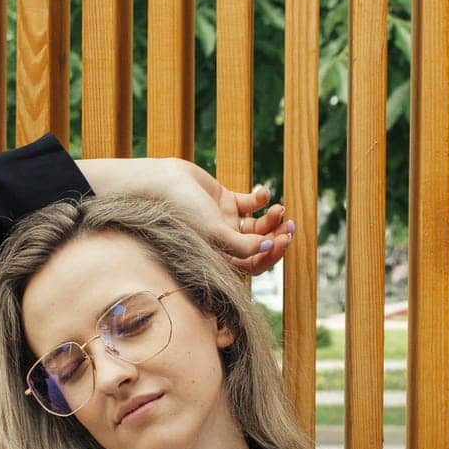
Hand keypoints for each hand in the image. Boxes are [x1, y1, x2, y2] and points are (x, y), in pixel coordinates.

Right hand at [157, 158, 293, 275]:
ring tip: (278, 208)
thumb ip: (242, 245)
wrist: (160, 184)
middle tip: (289, 226)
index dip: (271, 255)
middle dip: (276, 237)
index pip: (253, 265)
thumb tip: (269, 247)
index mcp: (220, 258)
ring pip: (257, 225)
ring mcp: (225, 222)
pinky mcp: (224, 201)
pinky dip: (260, 199)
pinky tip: (263, 192)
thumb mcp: (214, 232)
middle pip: (259, 246)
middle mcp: (224, 243)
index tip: (281, 240)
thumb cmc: (181, 212)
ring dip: (271, 219)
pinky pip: (249, 203)